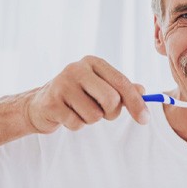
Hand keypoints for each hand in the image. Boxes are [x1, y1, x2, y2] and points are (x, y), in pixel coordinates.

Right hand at [26, 56, 149, 133]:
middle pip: (111, 99)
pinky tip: (67, 115)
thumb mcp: (101, 86)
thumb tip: (143, 91)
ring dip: (92, 119)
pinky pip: (77, 124)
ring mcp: (62, 84)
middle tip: (103, 112)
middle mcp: (77, 68)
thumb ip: (122, 88)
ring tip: (80, 110)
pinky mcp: (51, 102)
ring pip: (95, 115)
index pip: (121, 82)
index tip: (145, 119)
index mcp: (93, 62)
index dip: (136, 102)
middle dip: (111, 113)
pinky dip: (77, 124)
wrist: (41, 103)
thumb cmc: (78, 94)